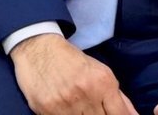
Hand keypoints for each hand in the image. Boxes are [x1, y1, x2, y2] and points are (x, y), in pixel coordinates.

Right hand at [10, 33, 138, 113]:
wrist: (38, 48)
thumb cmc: (72, 60)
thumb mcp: (100, 72)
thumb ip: (119, 97)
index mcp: (103, 83)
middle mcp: (86, 94)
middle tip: (95, 110)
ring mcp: (66, 104)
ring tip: (81, 110)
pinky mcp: (47, 110)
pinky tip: (68, 111)